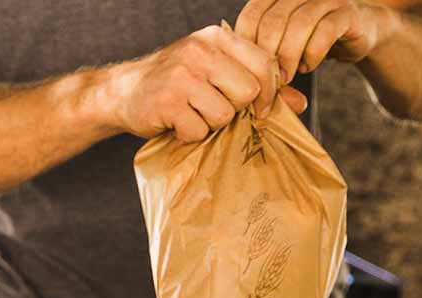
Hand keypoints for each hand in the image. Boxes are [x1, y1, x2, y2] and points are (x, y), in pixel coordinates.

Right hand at [111, 25, 308, 142]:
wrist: (121, 92)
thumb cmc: (174, 84)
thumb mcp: (214, 72)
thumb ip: (255, 83)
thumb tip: (299, 104)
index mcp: (216, 38)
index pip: (263, 63)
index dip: (269, 92)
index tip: (259, 108)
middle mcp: (200, 51)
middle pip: (248, 92)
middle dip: (235, 108)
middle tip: (212, 109)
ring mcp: (181, 76)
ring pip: (225, 114)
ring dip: (210, 124)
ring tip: (192, 114)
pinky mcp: (167, 102)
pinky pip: (198, 130)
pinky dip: (189, 134)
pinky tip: (176, 122)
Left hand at [236, 0, 385, 82]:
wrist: (357, 33)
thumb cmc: (308, 42)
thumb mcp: (279, 47)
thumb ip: (260, 57)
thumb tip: (239, 85)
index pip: (250, 16)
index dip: (246, 48)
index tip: (249, 72)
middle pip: (273, 21)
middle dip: (268, 57)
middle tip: (268, 81)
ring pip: (298, 25)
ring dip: (289, 57)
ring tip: (287, 77)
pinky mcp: (347, 13)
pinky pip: (325, 32)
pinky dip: (312, 54)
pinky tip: (307, 67)